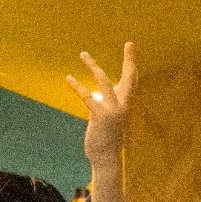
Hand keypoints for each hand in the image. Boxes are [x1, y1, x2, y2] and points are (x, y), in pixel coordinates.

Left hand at [66, 42, 137, 165]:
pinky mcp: (101, 116)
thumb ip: (102, 103)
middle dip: (129, 60)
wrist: (106, 158)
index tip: (131, 47)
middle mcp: (123, 105)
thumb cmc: (105, 138)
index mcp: (125, 104)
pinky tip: (69, 78)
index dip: (131, 63)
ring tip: (83, 54)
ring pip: (105, 82)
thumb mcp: (105, 118)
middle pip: (129, 78)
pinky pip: (88, 96)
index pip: (131, 80)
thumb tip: (93, 95)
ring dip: (93, 67)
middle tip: (130, 43)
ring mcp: (114, 110)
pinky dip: (77, 86)